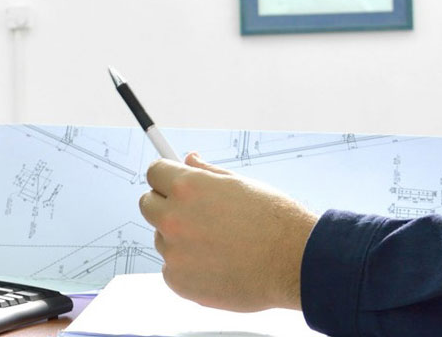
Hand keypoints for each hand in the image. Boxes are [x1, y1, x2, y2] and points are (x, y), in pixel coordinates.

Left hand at [138, 152, 317, 311]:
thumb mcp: (240, 184)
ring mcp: (174, 252)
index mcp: (187, 187)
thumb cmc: (274, 221)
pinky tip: (216, 264)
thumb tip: (189, 161)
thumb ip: (206, 173)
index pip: (154, 172)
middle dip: (165, 205)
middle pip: (148, 204)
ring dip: (178, 238)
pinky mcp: (178, 281)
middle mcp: (174, 217)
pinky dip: (187, 267)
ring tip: (216, 243)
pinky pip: (171, 269)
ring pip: (161, 238)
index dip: (165, 177)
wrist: (293, 262)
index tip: (171, 183)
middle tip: (193, 214)